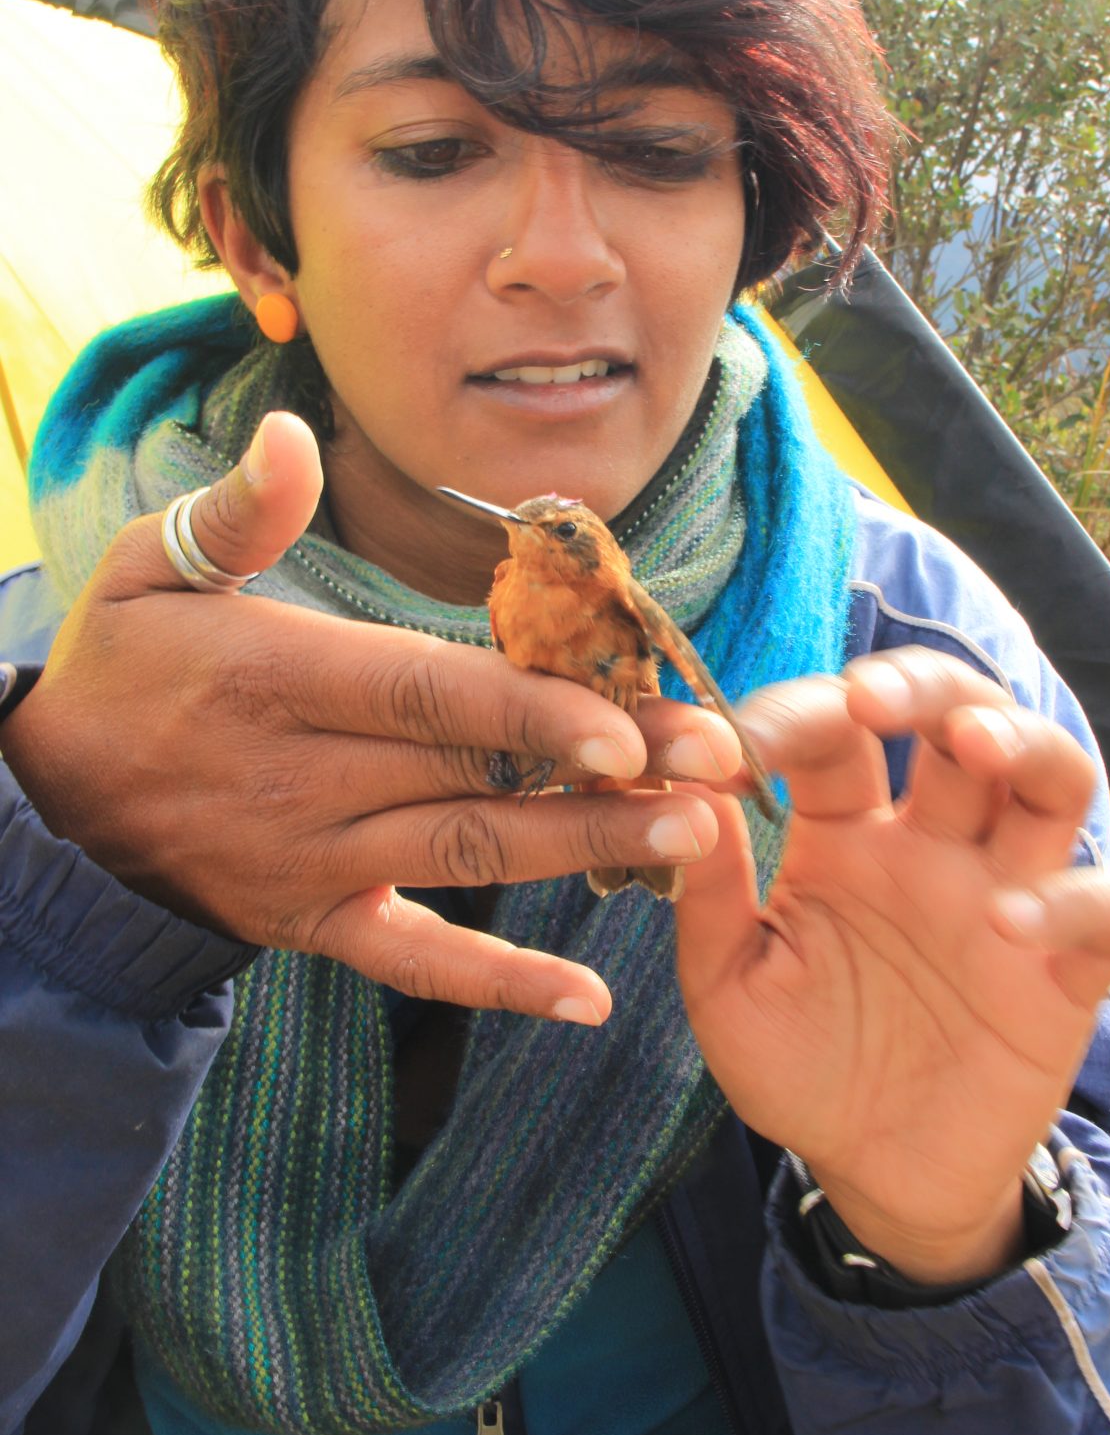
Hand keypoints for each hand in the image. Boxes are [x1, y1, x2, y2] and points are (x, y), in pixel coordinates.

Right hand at [3, 413, 740, 1020]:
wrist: (47, 809)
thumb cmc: (120, 670)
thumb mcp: (148, 570)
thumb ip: (239, 515)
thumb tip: (292, 434)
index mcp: (276, 681)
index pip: (424, 695)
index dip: (530, 712)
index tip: (628, 724)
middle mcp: (302, 782)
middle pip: (473, 775)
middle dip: (603, 777)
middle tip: (717, 768)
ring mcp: (311, 865)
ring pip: (467, 859)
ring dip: (583, 853)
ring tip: (693, 840)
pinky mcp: (313, 925)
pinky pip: (414, 964)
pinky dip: (499, 985)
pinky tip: (588, 1000)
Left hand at [674, 648, 1109, 1282]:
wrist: (876, 1178)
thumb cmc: (799, 1068)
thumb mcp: (728, 990)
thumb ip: (707, 899)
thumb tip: (687, 796)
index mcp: (845, 834)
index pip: (834, 736)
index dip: (794, 717)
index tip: (741, 744)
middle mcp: (933, 845)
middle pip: (958, 717)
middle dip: (923, 687)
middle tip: (872, 696)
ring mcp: (1007, 896)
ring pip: (1052, 779)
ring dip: (1023, 744)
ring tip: (974, 744)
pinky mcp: (1066, 973)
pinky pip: (1108, 910)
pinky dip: (1076, 901)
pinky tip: (1013, 922)